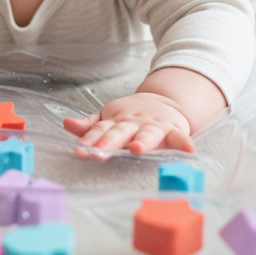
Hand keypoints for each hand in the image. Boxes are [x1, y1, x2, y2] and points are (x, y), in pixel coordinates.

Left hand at [63, 92, 194, 158]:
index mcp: (116, 121)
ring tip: (137, 149)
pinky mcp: (174, 131)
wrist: (163, 102)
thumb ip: (88, 126)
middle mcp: (134, 123)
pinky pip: (180, 138)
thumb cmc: (130, 117)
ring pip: (147, 134)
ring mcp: (154, 126)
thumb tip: (66, 124)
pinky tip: (189, 151)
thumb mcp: (108, 118)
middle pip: (120, 132)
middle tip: (99, 153)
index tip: (80, 150)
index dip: (89, 140)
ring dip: (143, 141)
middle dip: (109, 142)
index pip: (100, 130)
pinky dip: (184, 143)